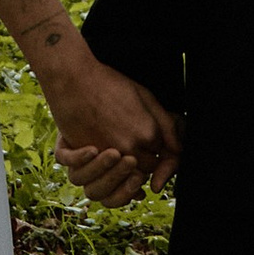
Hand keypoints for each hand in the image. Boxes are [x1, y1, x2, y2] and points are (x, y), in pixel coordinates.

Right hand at [50, 54, 178, 199]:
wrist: (75, 79)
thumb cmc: (110, 83)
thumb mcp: (146, 96)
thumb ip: (167, 124)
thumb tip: (178, 148)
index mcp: (149, 133)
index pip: (163, 157)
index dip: (156, 150)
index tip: (148, 140)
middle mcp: (132, 147)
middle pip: (146, 168)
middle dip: (144, 160)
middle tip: (133, 142)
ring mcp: (109, 154)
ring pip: (125, 175)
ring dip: (125, 167)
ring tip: (119, 149)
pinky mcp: (89, 156)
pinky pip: (104, 172)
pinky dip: (105, 166)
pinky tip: (103, 153)